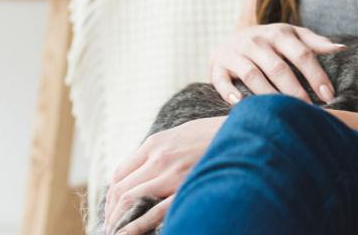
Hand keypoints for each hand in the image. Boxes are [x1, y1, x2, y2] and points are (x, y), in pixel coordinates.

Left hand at [104, 116, 223, 234]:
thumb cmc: (217, 134)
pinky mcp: (185, 188)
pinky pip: (153, 212)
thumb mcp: (183, 132)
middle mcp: (158, 157)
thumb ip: (162, 148)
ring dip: (118, 219)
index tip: (113, 207)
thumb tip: (146, 166)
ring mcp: (171, 174)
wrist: (246, 133)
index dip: (112, 195)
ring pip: (130, 200)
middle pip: (121, 188)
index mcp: (156, 142)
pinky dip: (135, 226)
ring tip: (116, 232)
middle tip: (110, 226)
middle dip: (111, 211)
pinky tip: (126, 234)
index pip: (120, 172)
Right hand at [209, 23, 344, 104]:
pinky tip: (241, 105)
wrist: (231, 38)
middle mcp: (257, 42)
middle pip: (278, 68)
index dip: (316, 75)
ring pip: (252, 75)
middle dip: (295, 91)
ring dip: (268, 95)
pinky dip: (230, 92)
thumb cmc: (270, 41)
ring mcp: (236, 53)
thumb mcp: (292, 35)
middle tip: (309, 111)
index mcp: (279, 34)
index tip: (328, 96)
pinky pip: (221, 80)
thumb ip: (315, 43)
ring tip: (282, 112)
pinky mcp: (218, 65)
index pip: (302, 54)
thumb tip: (342, 48)